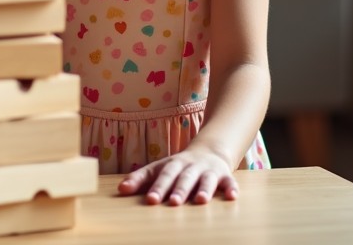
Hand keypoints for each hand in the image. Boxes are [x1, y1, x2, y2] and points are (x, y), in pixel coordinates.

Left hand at [117, 146, 238, 205]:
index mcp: (172, 165)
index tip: (150, 200)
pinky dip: (231, 188)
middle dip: (178, 190)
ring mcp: (208, 171)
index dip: (157, 187)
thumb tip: (120, 190)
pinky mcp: (225, 176)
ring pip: (206, 180)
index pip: (163, 175)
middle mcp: (190, 167)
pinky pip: (229, 182)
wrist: (209, 151)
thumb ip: (140, 179)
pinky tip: (232, 197)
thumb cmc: (178, 167)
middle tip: (172, 202)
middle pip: (183, 178)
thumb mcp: (159, 168)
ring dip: (204, 189)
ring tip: (200, 201)